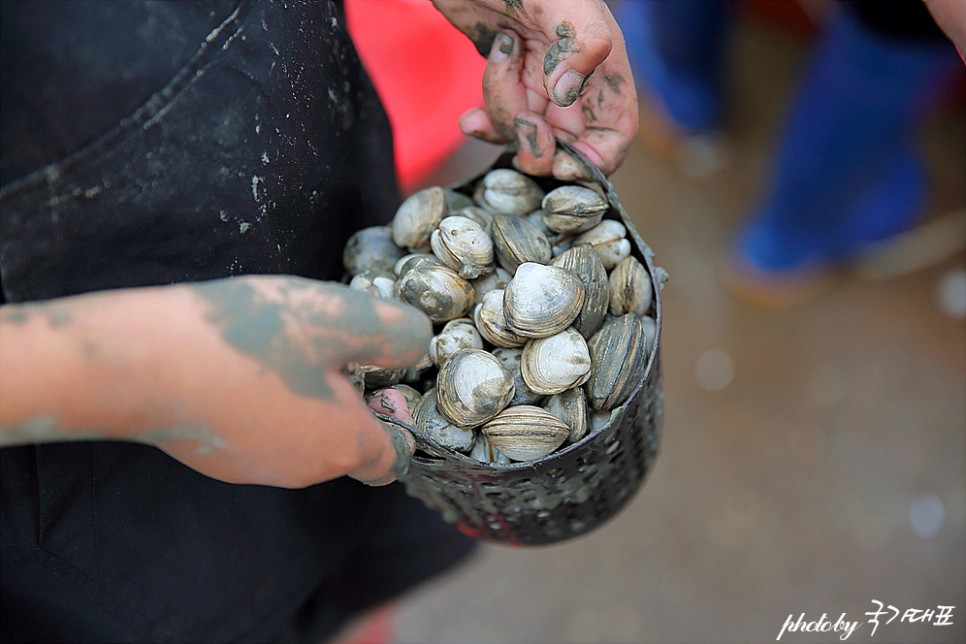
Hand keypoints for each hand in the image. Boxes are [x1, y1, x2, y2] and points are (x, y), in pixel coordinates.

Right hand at [0, 276, 429, 487]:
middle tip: (326, 348)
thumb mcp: (339, 318)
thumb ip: (394, 334)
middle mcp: (305, 471)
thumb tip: (417, 346)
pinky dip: (263, 404)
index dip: (398, 418)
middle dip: (349, 399)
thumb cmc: (249, 339)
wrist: (141, 364)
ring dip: (305, 398)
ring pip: (303, 437)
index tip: (379, 374)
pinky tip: (241, 363)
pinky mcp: (217, 459)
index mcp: (344, 446)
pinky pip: (261, 433)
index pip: (393, 455)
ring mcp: (256, 470)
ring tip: (280, 348)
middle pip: (348, 443)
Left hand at [433, 0, 638, 178]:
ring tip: (499, 63)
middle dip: (542, 147)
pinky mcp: (509, 81)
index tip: (564, 165)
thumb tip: (567, 93)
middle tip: (523, 126)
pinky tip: (469, 120)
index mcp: (600, 64)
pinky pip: (501, 123)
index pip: (615, 133)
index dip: (595, 160)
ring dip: (505, 115)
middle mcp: (574, 80)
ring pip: (529, 135)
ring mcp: (539, 83)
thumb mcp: (557, 0)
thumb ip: (577, 41)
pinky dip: (484, 127)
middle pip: (568, 146)